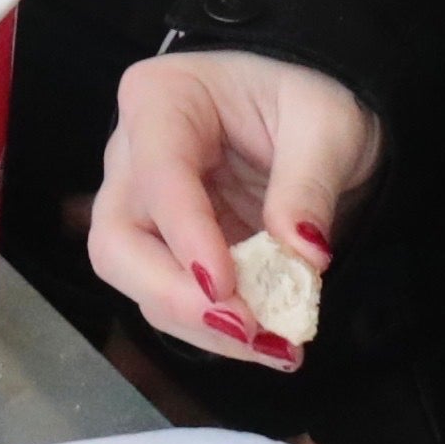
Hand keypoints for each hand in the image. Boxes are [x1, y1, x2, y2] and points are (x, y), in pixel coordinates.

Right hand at [85, 54, 379, 368]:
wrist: (315, 121)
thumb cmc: (310, 100)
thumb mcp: (327, 125)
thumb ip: (309, 184)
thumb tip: (302, 255)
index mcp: (162, 98)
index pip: (157, 174)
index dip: (186, 234)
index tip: (226, 286)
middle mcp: (133, 155)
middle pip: (116, 240)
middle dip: (173, 295)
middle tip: (244, 327)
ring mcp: (144, 209)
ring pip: (136, 282)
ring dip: (200, 326)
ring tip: (275, 345)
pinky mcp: (167, 252)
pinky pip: (173, 301)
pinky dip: (217, 331)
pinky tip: (271, 342)